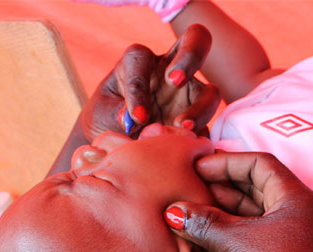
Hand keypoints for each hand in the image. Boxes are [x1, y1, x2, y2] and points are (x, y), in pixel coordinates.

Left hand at [80, 24, 219, 139]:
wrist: (120, 148)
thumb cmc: (106, 121)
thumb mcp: (101, 116)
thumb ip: (114, 113)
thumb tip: (132, 118)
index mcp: (138, 61)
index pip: (141, 61)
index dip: (139, 88)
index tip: (137, 117)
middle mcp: (170, 70)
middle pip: (195, 41)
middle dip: (189, 56)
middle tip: (175, 80)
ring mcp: (190, 95)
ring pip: (211, 93)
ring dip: (201, 108)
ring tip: (184, 129)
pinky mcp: (200, 123)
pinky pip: (209, 128)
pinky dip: (202, 138)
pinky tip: (189, 149)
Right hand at [163, 152, 312, 251]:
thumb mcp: (235, 242)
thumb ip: (203, 222)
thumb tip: (177, 213)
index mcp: (301, 200)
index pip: (262, 165)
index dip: (227, 162)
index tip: (200, 166)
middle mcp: (306, 218)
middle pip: (261, 189)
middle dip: (224, 188)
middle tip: (194, 190)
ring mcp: (300, 243)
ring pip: (259, 216)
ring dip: (226, 213)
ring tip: (196, 215)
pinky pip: (260, 239)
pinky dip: (235, 235)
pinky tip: (210, 239)